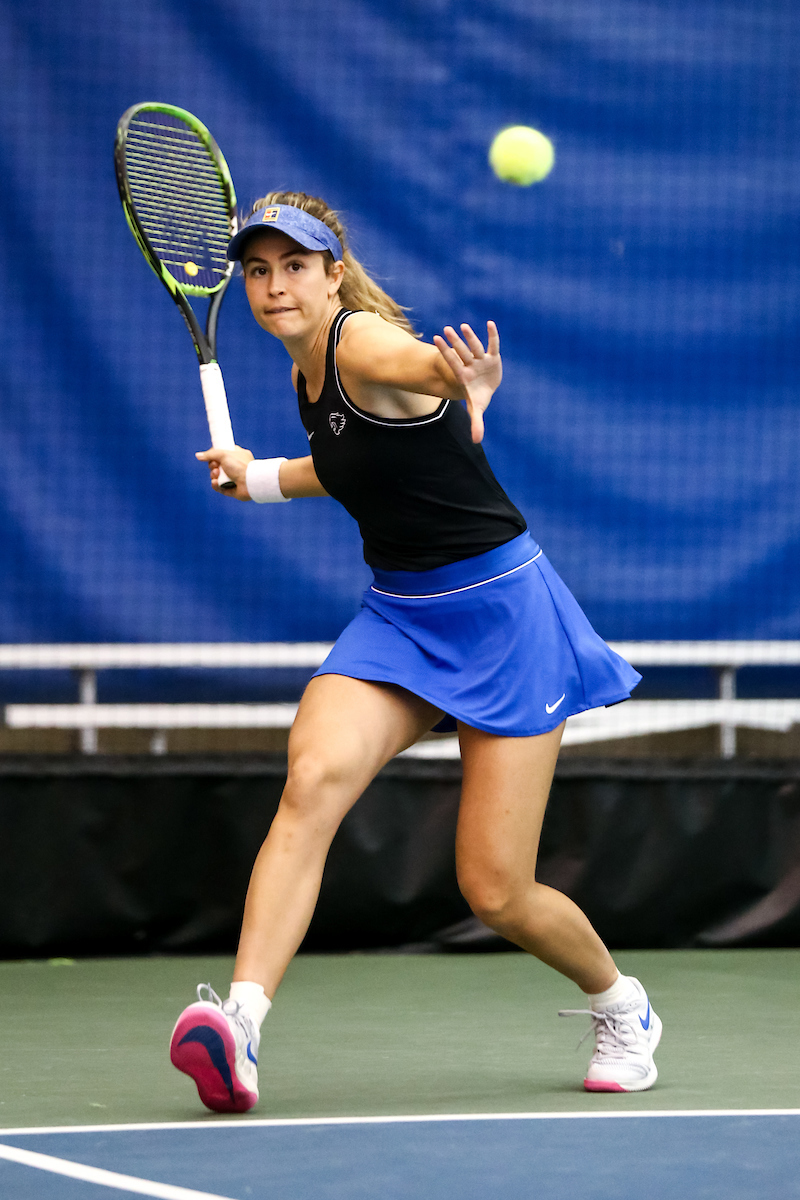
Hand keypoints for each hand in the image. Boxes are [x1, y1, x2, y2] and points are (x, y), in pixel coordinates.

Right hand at [195, 446, 253, 498]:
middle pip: (218, 465)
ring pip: (217, 477)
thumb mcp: (224, 454)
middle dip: (213, 466)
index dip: (216, 455)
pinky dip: (216, 485)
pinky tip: (215, 482)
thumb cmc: (240, 466)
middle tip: (215, 466)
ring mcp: (234, 478)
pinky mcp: (232, 490)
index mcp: (237, 455)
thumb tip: (198, 455)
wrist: (250, 482)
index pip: (224, 453)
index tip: (212, 455)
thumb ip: (210, 454)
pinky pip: (220, 487)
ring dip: (213, 475)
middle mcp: (236, 467)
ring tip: (216, 475)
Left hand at [433, 321, 500, 443]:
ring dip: (469, 336)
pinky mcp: (493, 357)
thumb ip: (476, 423)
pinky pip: (493, 344)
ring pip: (475, 346)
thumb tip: (477, 442)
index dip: (445, 352)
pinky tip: (491, 323)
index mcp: (464, 376)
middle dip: (455, 342)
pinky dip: (493, 335)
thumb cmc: (477, 397)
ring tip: (462, 326)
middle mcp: (471, 365)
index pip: (453, 362)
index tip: (436, 339)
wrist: (485, 389)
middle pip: (462, 352)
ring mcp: (481, 360)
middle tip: (446, 330)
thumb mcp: (477, 409)